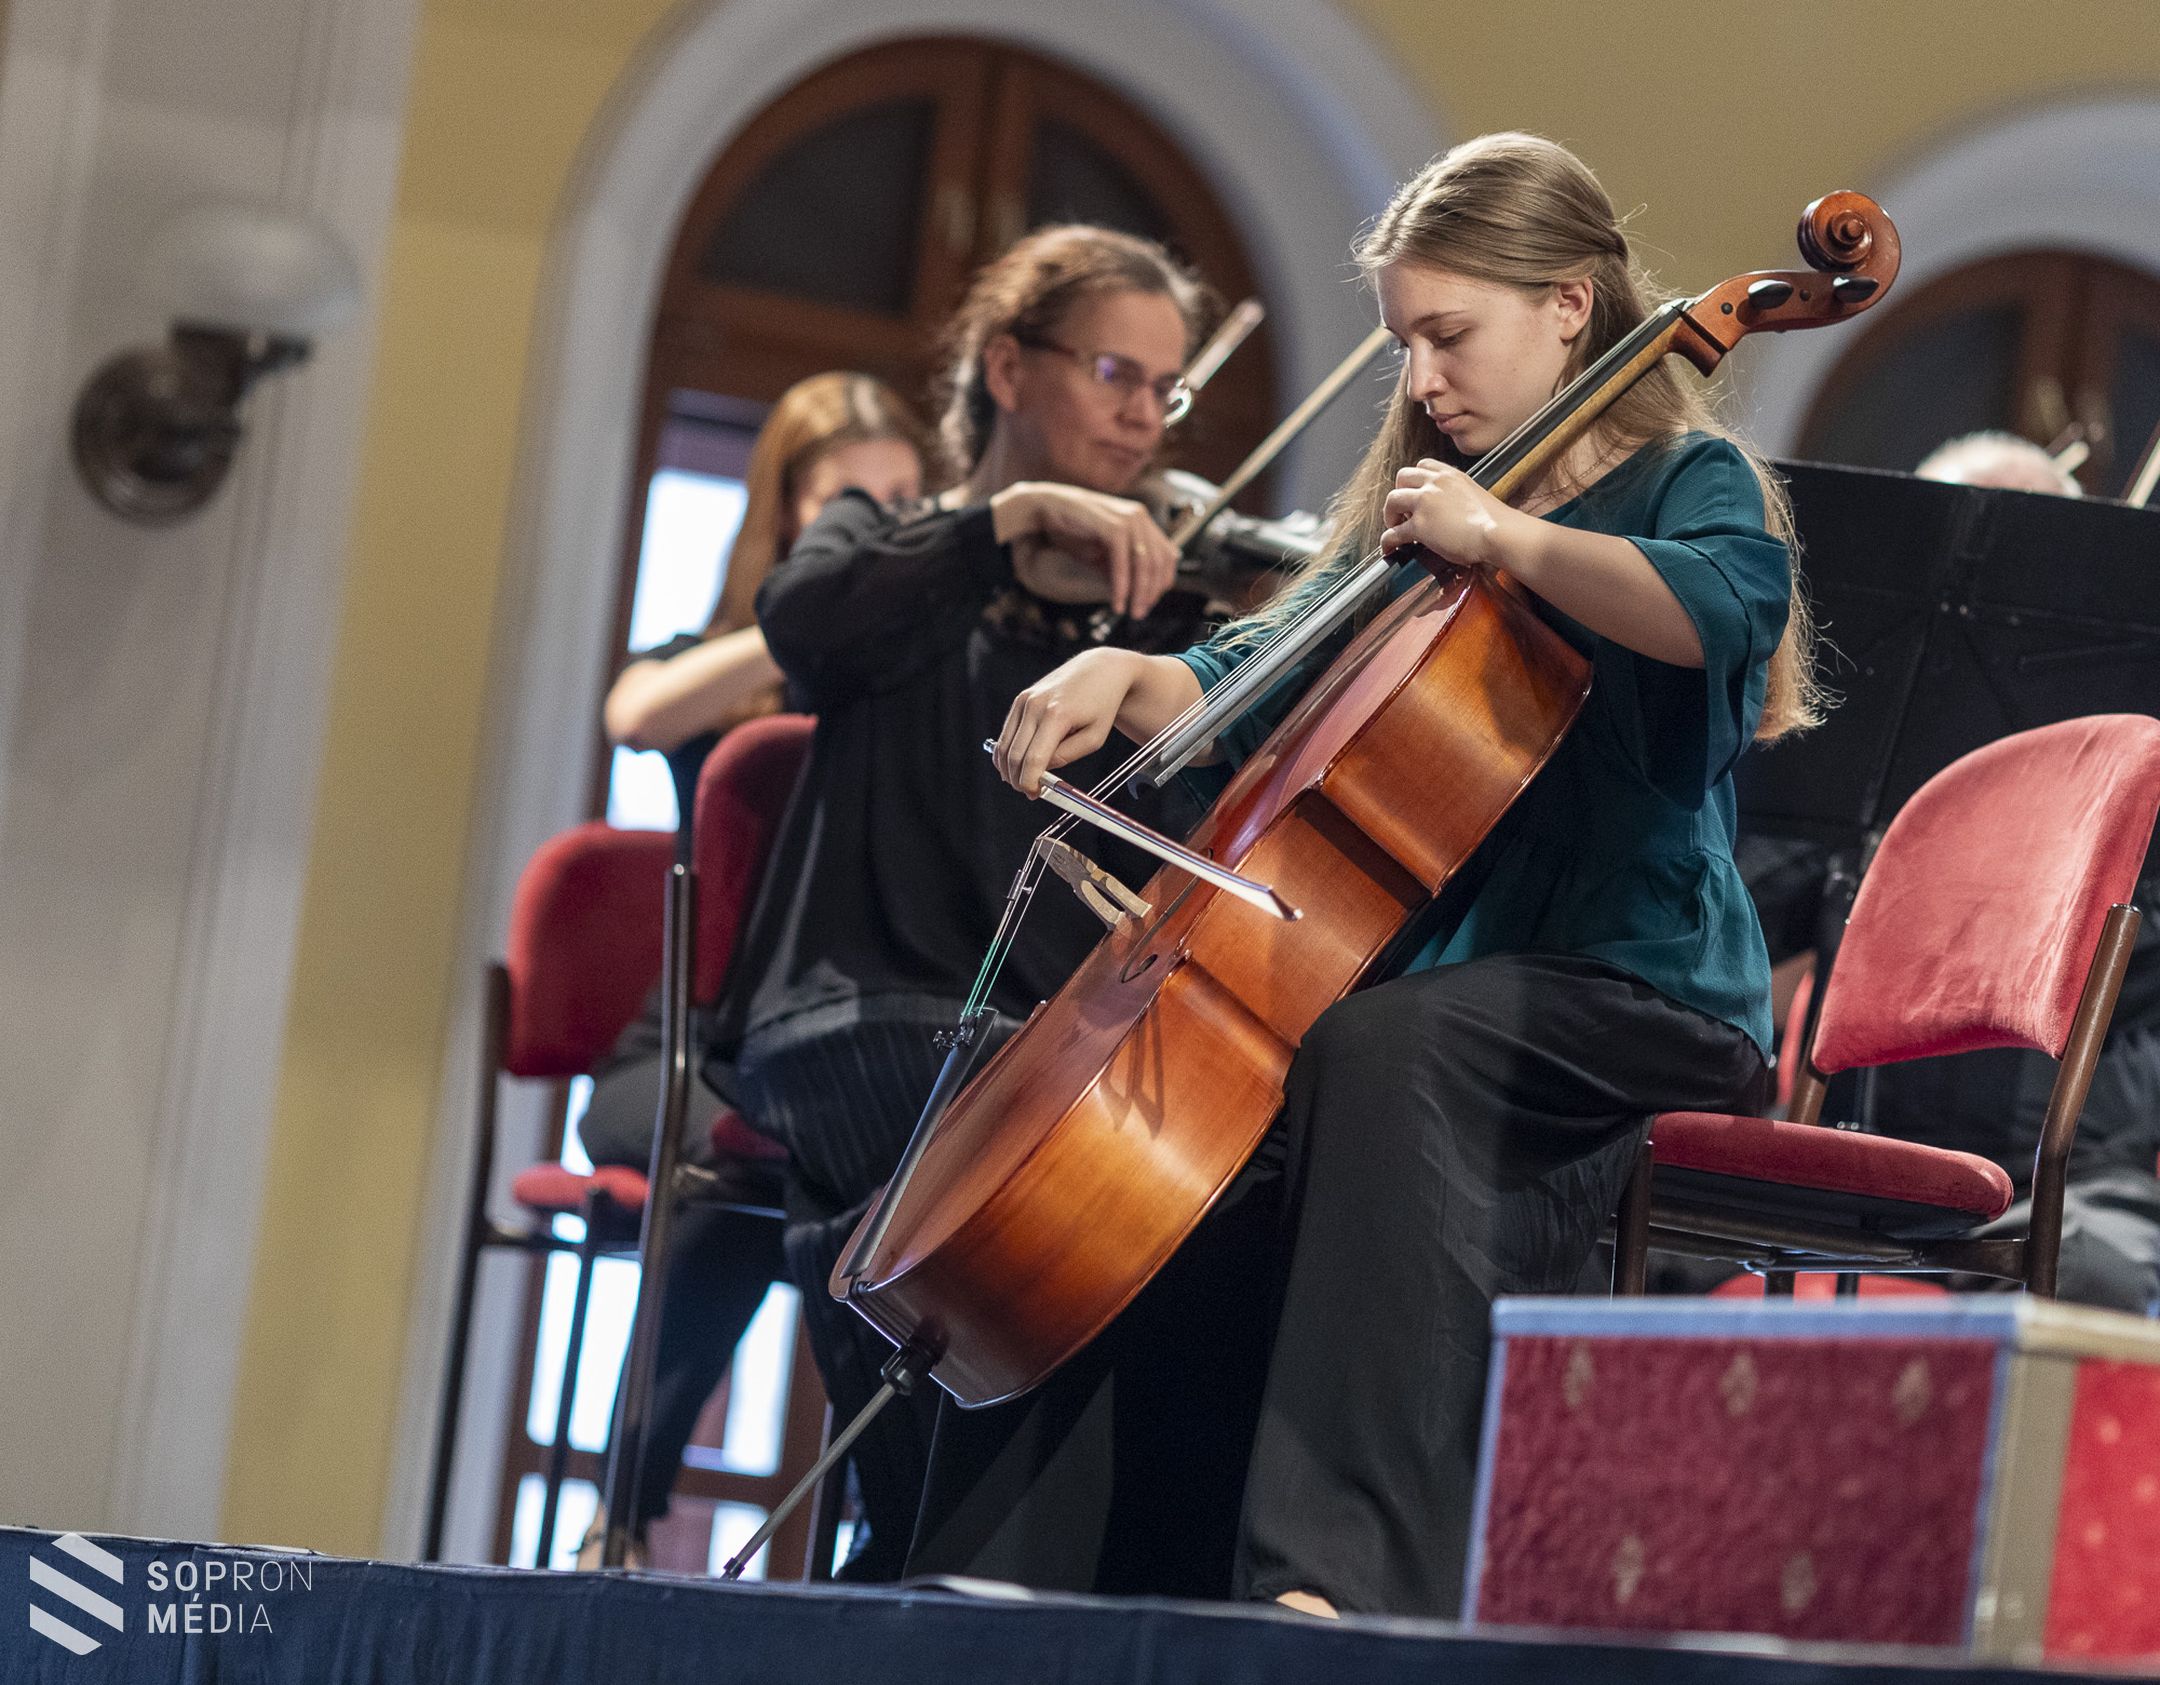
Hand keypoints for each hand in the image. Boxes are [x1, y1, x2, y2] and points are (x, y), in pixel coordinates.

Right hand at [992, 648, 1143, 795]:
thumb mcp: (1094, 738)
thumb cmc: (1102, 704)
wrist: (1100, 670)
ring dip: (1009, 768)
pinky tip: (1015, 764)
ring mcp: (1025, 700)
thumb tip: (1041, 770)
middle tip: (1029, 791)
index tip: (1034, 793)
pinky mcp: (1021, 699)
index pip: (1034, 758)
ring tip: (1022, 780)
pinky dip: (1006, 752)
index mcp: (1057, 714)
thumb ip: (1066, 756)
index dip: (1030, 781)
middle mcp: (1035, 705)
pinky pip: (1006, 732)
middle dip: (1018, 778)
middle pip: (1014, 754)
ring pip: (1005, 745)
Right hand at [993, 482, 1178, 616]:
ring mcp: (1127, 518)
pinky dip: (1122, 585)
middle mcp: (1139, 516)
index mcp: (1141, 520)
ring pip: (1145, 562)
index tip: (1149, 603)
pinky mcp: (1112, 525)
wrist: (1043, 509)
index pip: (1168, 555)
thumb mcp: (1102, 553)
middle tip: (1140, 614)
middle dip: (1152, 592)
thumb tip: (1143, 591)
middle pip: (1160, 560)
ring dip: (1139, 592)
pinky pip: (1124, 561)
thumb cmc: (1071, 530)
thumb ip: (1123, 566)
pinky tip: (1117, 602)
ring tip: (1131, 612)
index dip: (1162, 582)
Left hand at [1379, 460, 1525, 570]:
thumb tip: (1450, 512)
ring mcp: (1425, 502)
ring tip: (1394, 528)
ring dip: (1390, 515)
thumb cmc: (1494, 521)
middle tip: (1402, 511)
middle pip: (1402, 478)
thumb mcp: (1474, 495)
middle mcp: (1435, 483)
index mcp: (1450, 475)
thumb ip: (1457, 496)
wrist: (1498, 533)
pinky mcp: (1419, 525)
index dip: (1414, 481)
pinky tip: (1388, 548)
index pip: (1422, 466)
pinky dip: (1387, 540)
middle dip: (1399, 493)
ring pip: (1392, 500)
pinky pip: (1393, 532)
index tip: (1414, 493)